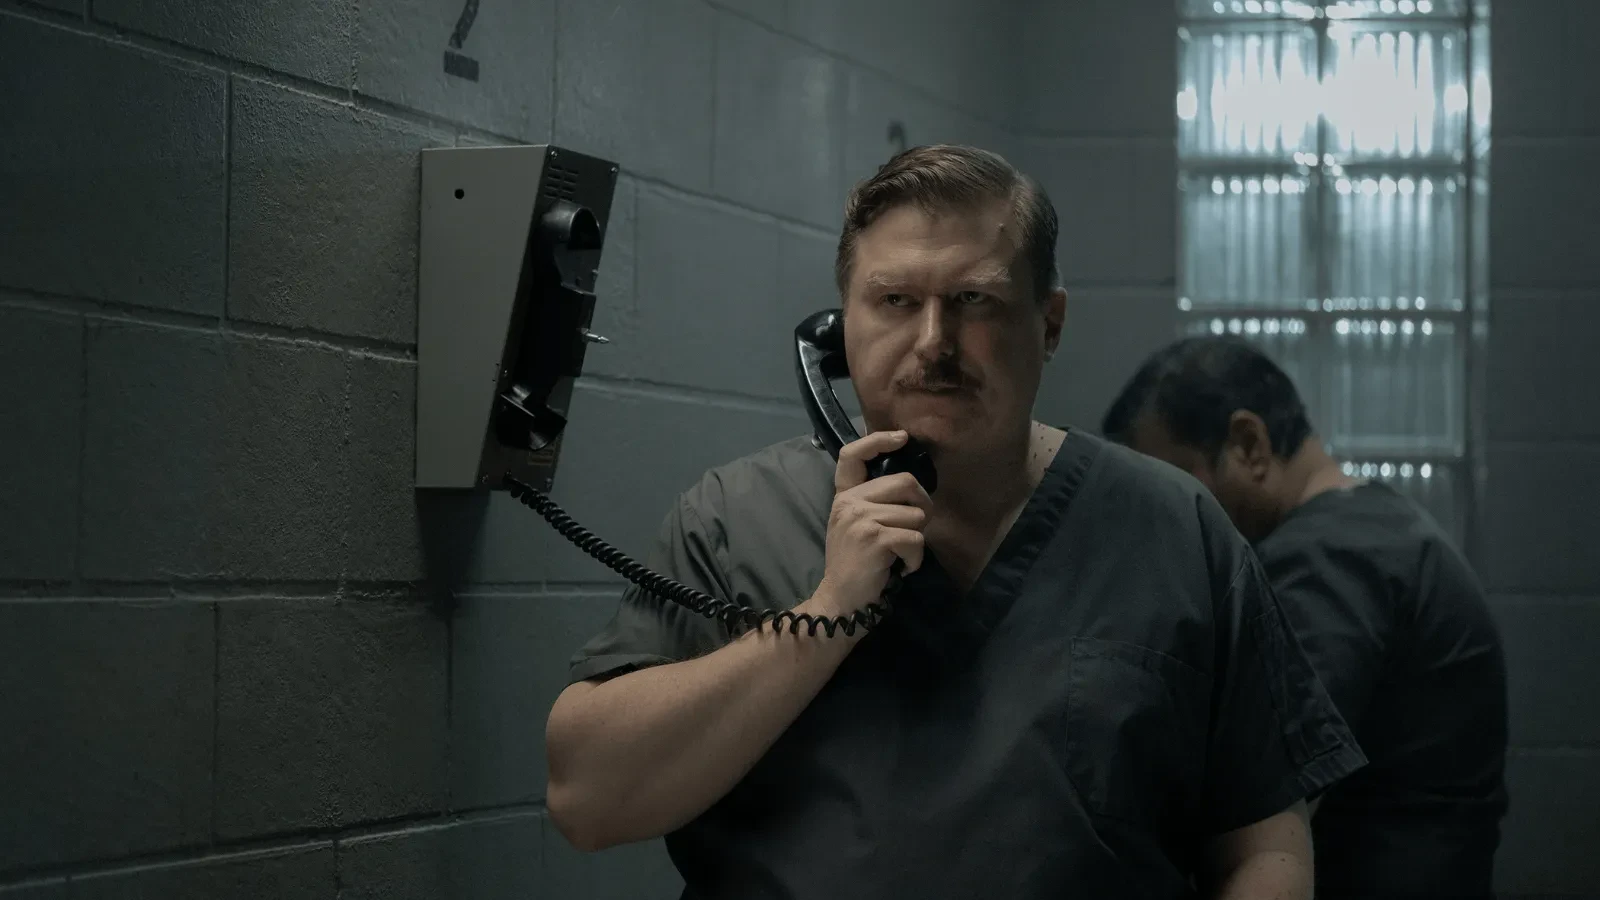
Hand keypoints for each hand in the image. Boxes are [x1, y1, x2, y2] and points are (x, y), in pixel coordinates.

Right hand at [811, 430, 932, 617]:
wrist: (841, 600)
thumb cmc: (855, 565)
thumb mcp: (854, 526)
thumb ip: (872, 502)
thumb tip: (911, 486)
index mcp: (844, 496)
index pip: (852, 455)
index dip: (877, 440)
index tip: (901, 438)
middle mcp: (850, 502)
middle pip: (905, 482)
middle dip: (923, 505)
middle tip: (918, 528)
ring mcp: (861, 518)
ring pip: (916, 515)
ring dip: (917, 540)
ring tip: (899, 555)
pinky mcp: (875, 538)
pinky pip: (915, 538)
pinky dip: (915, 559)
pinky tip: (901, 568)